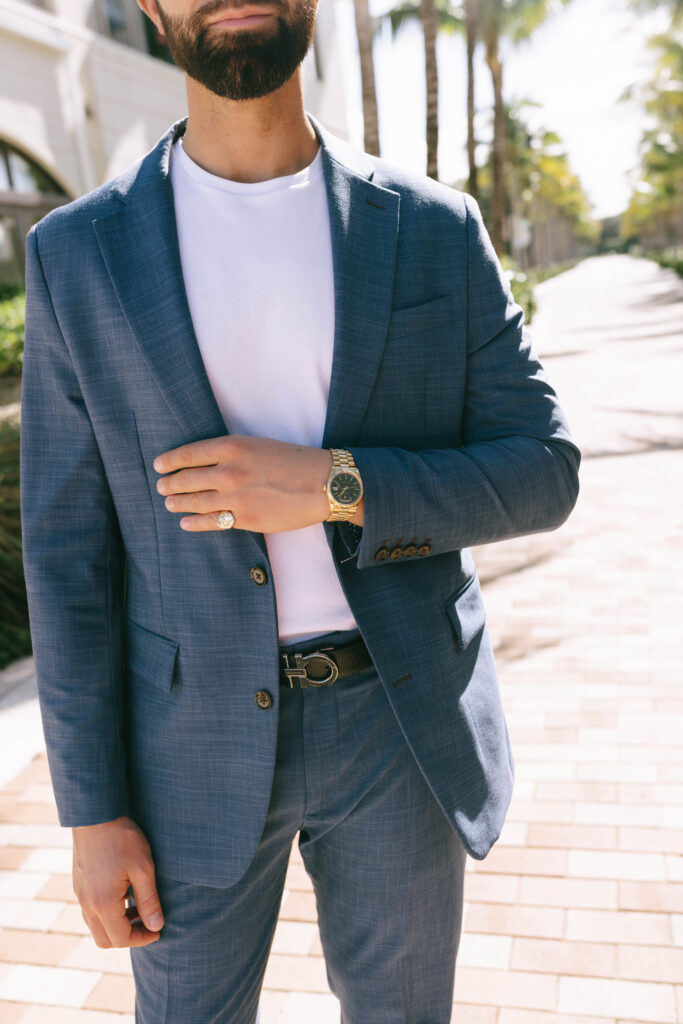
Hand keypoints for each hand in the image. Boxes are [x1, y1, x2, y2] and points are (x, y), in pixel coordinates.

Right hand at [72, 816, 163, 947]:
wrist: (96, 814)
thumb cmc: (122, 839)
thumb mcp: (143, 868)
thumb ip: (149, 900)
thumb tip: (157, 926)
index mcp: (103, 904)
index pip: (121, 939)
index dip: (142, 939)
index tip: (158, 930)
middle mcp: (87, 904)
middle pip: (105, 940)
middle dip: (128, 937)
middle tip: (148, 923)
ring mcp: (80, 894)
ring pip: (96, 926)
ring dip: (116, 925)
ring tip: (138, 907)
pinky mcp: (79, 884)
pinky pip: (90, 911)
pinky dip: (107, 913)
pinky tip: (123, 894)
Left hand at [153, 435, 343, 532]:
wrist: (322, 483)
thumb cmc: (293, 460)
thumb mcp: (258, 445)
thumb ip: (231, 453)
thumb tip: (205, 463)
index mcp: (232, 447)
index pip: (189, 454)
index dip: (170, 461)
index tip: (159, 466)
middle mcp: (230, 471)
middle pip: (187, 479)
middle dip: (170, 484)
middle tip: (162, 487)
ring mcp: (236, 497)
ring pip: (195, 501)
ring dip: (178, 503)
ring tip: (170, 504)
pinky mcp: (245, 518)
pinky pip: (212, 522)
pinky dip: (194, 523)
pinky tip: (186, 523)